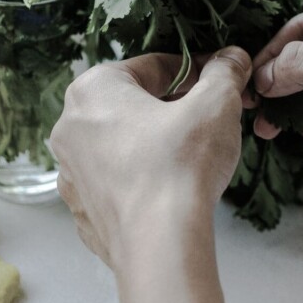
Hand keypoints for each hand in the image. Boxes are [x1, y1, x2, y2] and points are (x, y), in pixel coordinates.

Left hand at [50, 47, 251, 264]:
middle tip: (210, 118)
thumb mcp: (216, 103)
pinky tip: (169, 189)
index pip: (152, 65)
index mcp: (93, 89)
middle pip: (132, 103)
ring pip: (121, 144)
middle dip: (172, 106)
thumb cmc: (180, 164)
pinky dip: (140, 179)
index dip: (194, 71)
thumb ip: (224, 72)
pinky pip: (116, 182)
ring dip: (153, 142)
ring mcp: (71, 173)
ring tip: (192, 155)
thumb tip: (232, 58)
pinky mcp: (83, 211)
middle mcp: (70, 127)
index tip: (219, 81)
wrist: (160, 244)